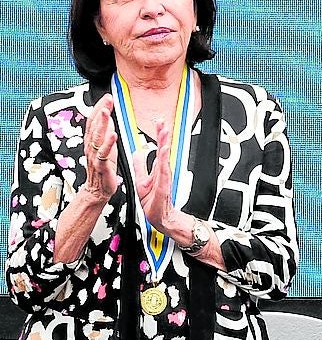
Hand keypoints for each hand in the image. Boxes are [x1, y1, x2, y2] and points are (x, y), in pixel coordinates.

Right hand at [79, 96, 120, 202]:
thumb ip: (104, 132)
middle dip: (101, 111)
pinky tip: (113, 134)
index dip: (99, 108)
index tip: (107, 96)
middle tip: (107, 98)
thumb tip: (106, 117)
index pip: (94, 121)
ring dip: (102, 123)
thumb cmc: (104, 168)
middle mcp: (91, 147)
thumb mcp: (106, 147)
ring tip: (107, 111)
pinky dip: (108, 143)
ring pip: (96, 137)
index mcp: (93, 142)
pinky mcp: (101, 166)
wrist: (98, 190)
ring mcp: (95, 156)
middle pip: (94, 126)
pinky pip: (103, 153)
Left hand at [132, 118, 188, 238]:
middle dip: (163, 135)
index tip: (159, 123)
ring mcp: (165, 178)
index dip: (159, 135)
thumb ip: (140, 166)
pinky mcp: (164, 185)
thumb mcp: (141, 180)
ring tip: (164, 132)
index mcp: (157, 169)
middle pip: (164, 149)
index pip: (159, 148)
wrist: (159, 218)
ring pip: (165, 157)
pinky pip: (164, 170)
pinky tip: (164, 151)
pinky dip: (164, 160)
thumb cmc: (153, 202)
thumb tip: (138, 153)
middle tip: (162, 121)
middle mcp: (163, 171)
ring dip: (165, 144)